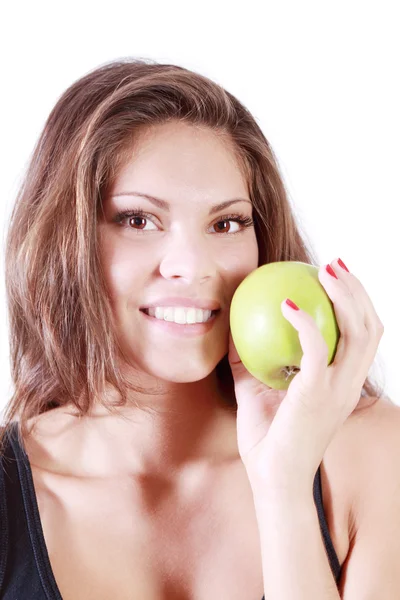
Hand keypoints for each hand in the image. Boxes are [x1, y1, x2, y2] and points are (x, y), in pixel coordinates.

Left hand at [228, 258, 384, 491]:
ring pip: (358, 332)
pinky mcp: (318, 394)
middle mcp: (349, 384)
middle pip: (371, 327)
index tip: (336, 277)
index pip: (365, 336)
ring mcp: (338, 390)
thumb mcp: (257, 390)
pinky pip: (317, 348)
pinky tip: (287, 304)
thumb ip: (250, 360)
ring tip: (325, 271)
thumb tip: (232, 329)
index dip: (358, 303)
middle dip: (358, 290)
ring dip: (345, 296)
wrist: (272, 480)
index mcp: (343, 383)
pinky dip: (306, 322)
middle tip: (334, 263)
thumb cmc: (268, 439)